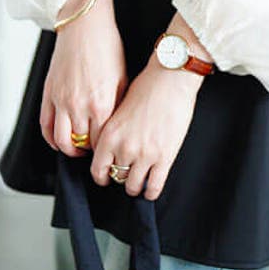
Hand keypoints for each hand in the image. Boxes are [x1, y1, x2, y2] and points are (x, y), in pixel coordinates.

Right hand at [40, 0, 127, 157]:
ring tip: (78, 148)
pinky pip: (45, 126)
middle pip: (82, 144)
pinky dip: (51, 139)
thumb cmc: (108, 46)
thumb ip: (118, 105)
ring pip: (61, 141)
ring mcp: (61, 100)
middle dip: (90, 149)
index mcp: (102, 103)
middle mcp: (79, 105)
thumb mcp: (122, 76)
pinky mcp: (48, 93)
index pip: (103, 141)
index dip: (106, 147)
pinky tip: (59, 140)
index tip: (110, 147)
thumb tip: (117, 125)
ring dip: (69, 149)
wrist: (85, 24)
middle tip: (96, 149)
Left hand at [89, 53, 203, 200]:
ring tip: (140, 180)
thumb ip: (114, 129)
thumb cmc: (148, 85)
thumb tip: (113, 146)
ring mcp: (145, 154)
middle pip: (117, 178)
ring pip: (133, 186)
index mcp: (110, 134)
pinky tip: (151, 188)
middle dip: (121, 177)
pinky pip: (154, 186)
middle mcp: (124, 147)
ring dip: (136, 185)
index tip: (106, 176)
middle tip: (127, 174)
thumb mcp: (120, 107)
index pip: (97, 169)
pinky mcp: (165, 157)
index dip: (102, 175)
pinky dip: (151, 191)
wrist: (171, 78)